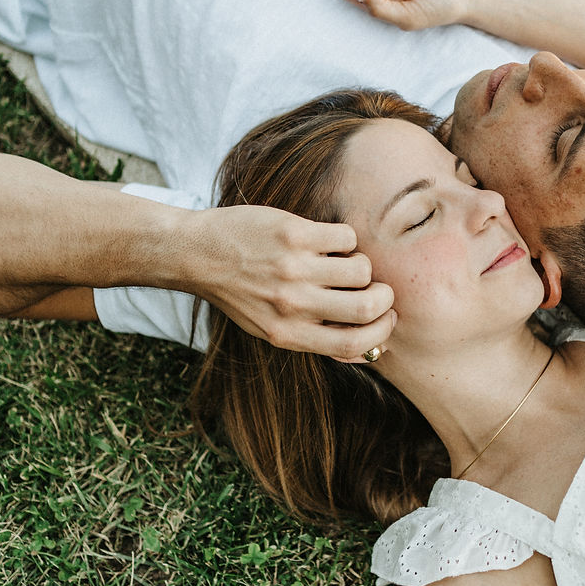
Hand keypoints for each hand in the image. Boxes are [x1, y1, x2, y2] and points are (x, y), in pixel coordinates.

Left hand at [191, 204, 395, 360]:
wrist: (198, 254)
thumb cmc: (241, 294)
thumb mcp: (271, 329)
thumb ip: (317, 340)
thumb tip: (372, 351)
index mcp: (288, 334)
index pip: (353, 344)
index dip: (381, 333)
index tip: (386, 319)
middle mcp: (292, 304)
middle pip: (366, 308)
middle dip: (384, 297)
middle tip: (378, 289)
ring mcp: (293, 268)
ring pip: (361, 268)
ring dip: (363, 265)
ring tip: (344, 261)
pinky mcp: (293, 234)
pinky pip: (345, 237)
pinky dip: (345, 239)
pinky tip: (326, 241)